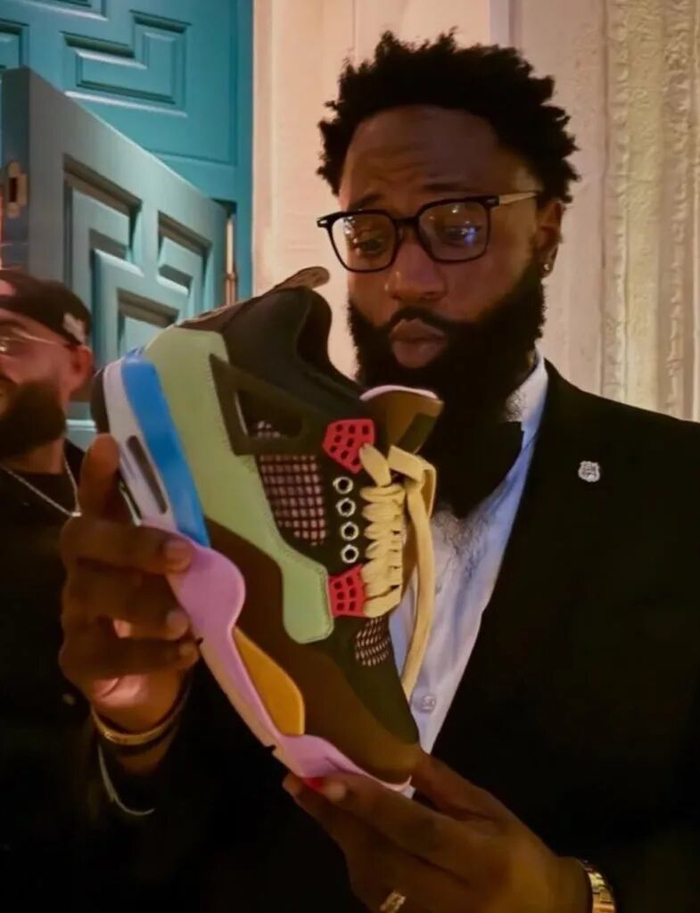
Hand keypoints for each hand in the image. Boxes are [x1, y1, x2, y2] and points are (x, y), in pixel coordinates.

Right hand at [59, 434, 198, 733]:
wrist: (150, 686)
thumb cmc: (168, 609)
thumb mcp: (182, 576)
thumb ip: (190, 547)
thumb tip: (243, 512)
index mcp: (109, 540)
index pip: (96, 497)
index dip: (98, 473)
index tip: (110, 444)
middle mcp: (83, 568)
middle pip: (83, 539)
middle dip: (130, 542)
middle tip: (181, 556)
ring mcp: (76, 613)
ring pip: (90, 594)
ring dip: (142, 603)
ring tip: (184, 619)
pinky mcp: (80, 659)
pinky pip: (106, 653)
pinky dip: (150, 653)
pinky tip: (185, 651)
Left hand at [284, 753, 589, 912]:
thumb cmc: (516, 853)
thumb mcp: (487, 809)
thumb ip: (439, 783)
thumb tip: (391, 747)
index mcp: (479, 859)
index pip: (415, 829)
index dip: (370, 804)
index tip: (327, 777)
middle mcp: (453, 898)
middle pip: (381, 857)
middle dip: (336, 817)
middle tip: (298, 783)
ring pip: (370, 881)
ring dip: (340, 836)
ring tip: (314, 798)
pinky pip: (374, 897)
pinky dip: (355, 860)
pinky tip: (347, 831)